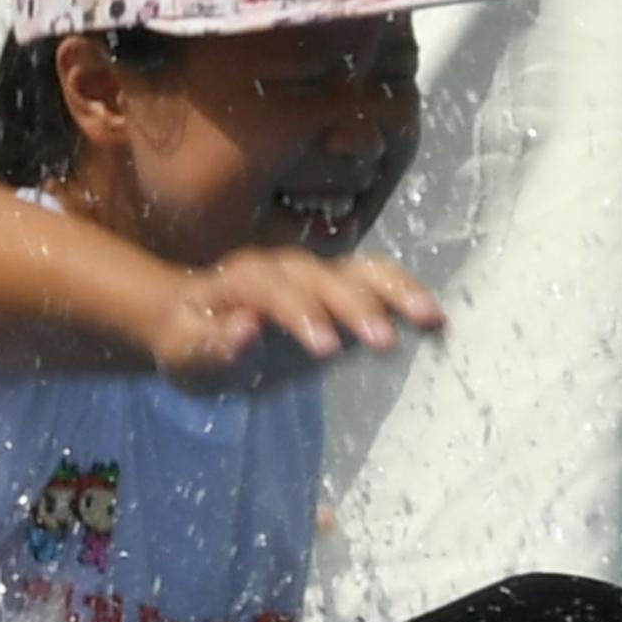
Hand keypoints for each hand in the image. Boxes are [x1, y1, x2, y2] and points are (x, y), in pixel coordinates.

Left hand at [149, 249, 442, 389]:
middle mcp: (284, 268)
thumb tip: (244, 330)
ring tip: (430, 319)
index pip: (273, 291)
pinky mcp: (342, 289)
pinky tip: (436, 321)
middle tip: (383, 342)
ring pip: (359, 272)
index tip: (325, 349)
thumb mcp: (185, 354)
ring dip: (395, 292)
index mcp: (240, 280)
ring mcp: (317, 275)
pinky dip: (406, 295)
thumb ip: (211, 346)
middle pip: (323, 279)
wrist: (198, 320)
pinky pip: (378, 283)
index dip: (300, 315)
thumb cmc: (190, 342)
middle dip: (354, 307)